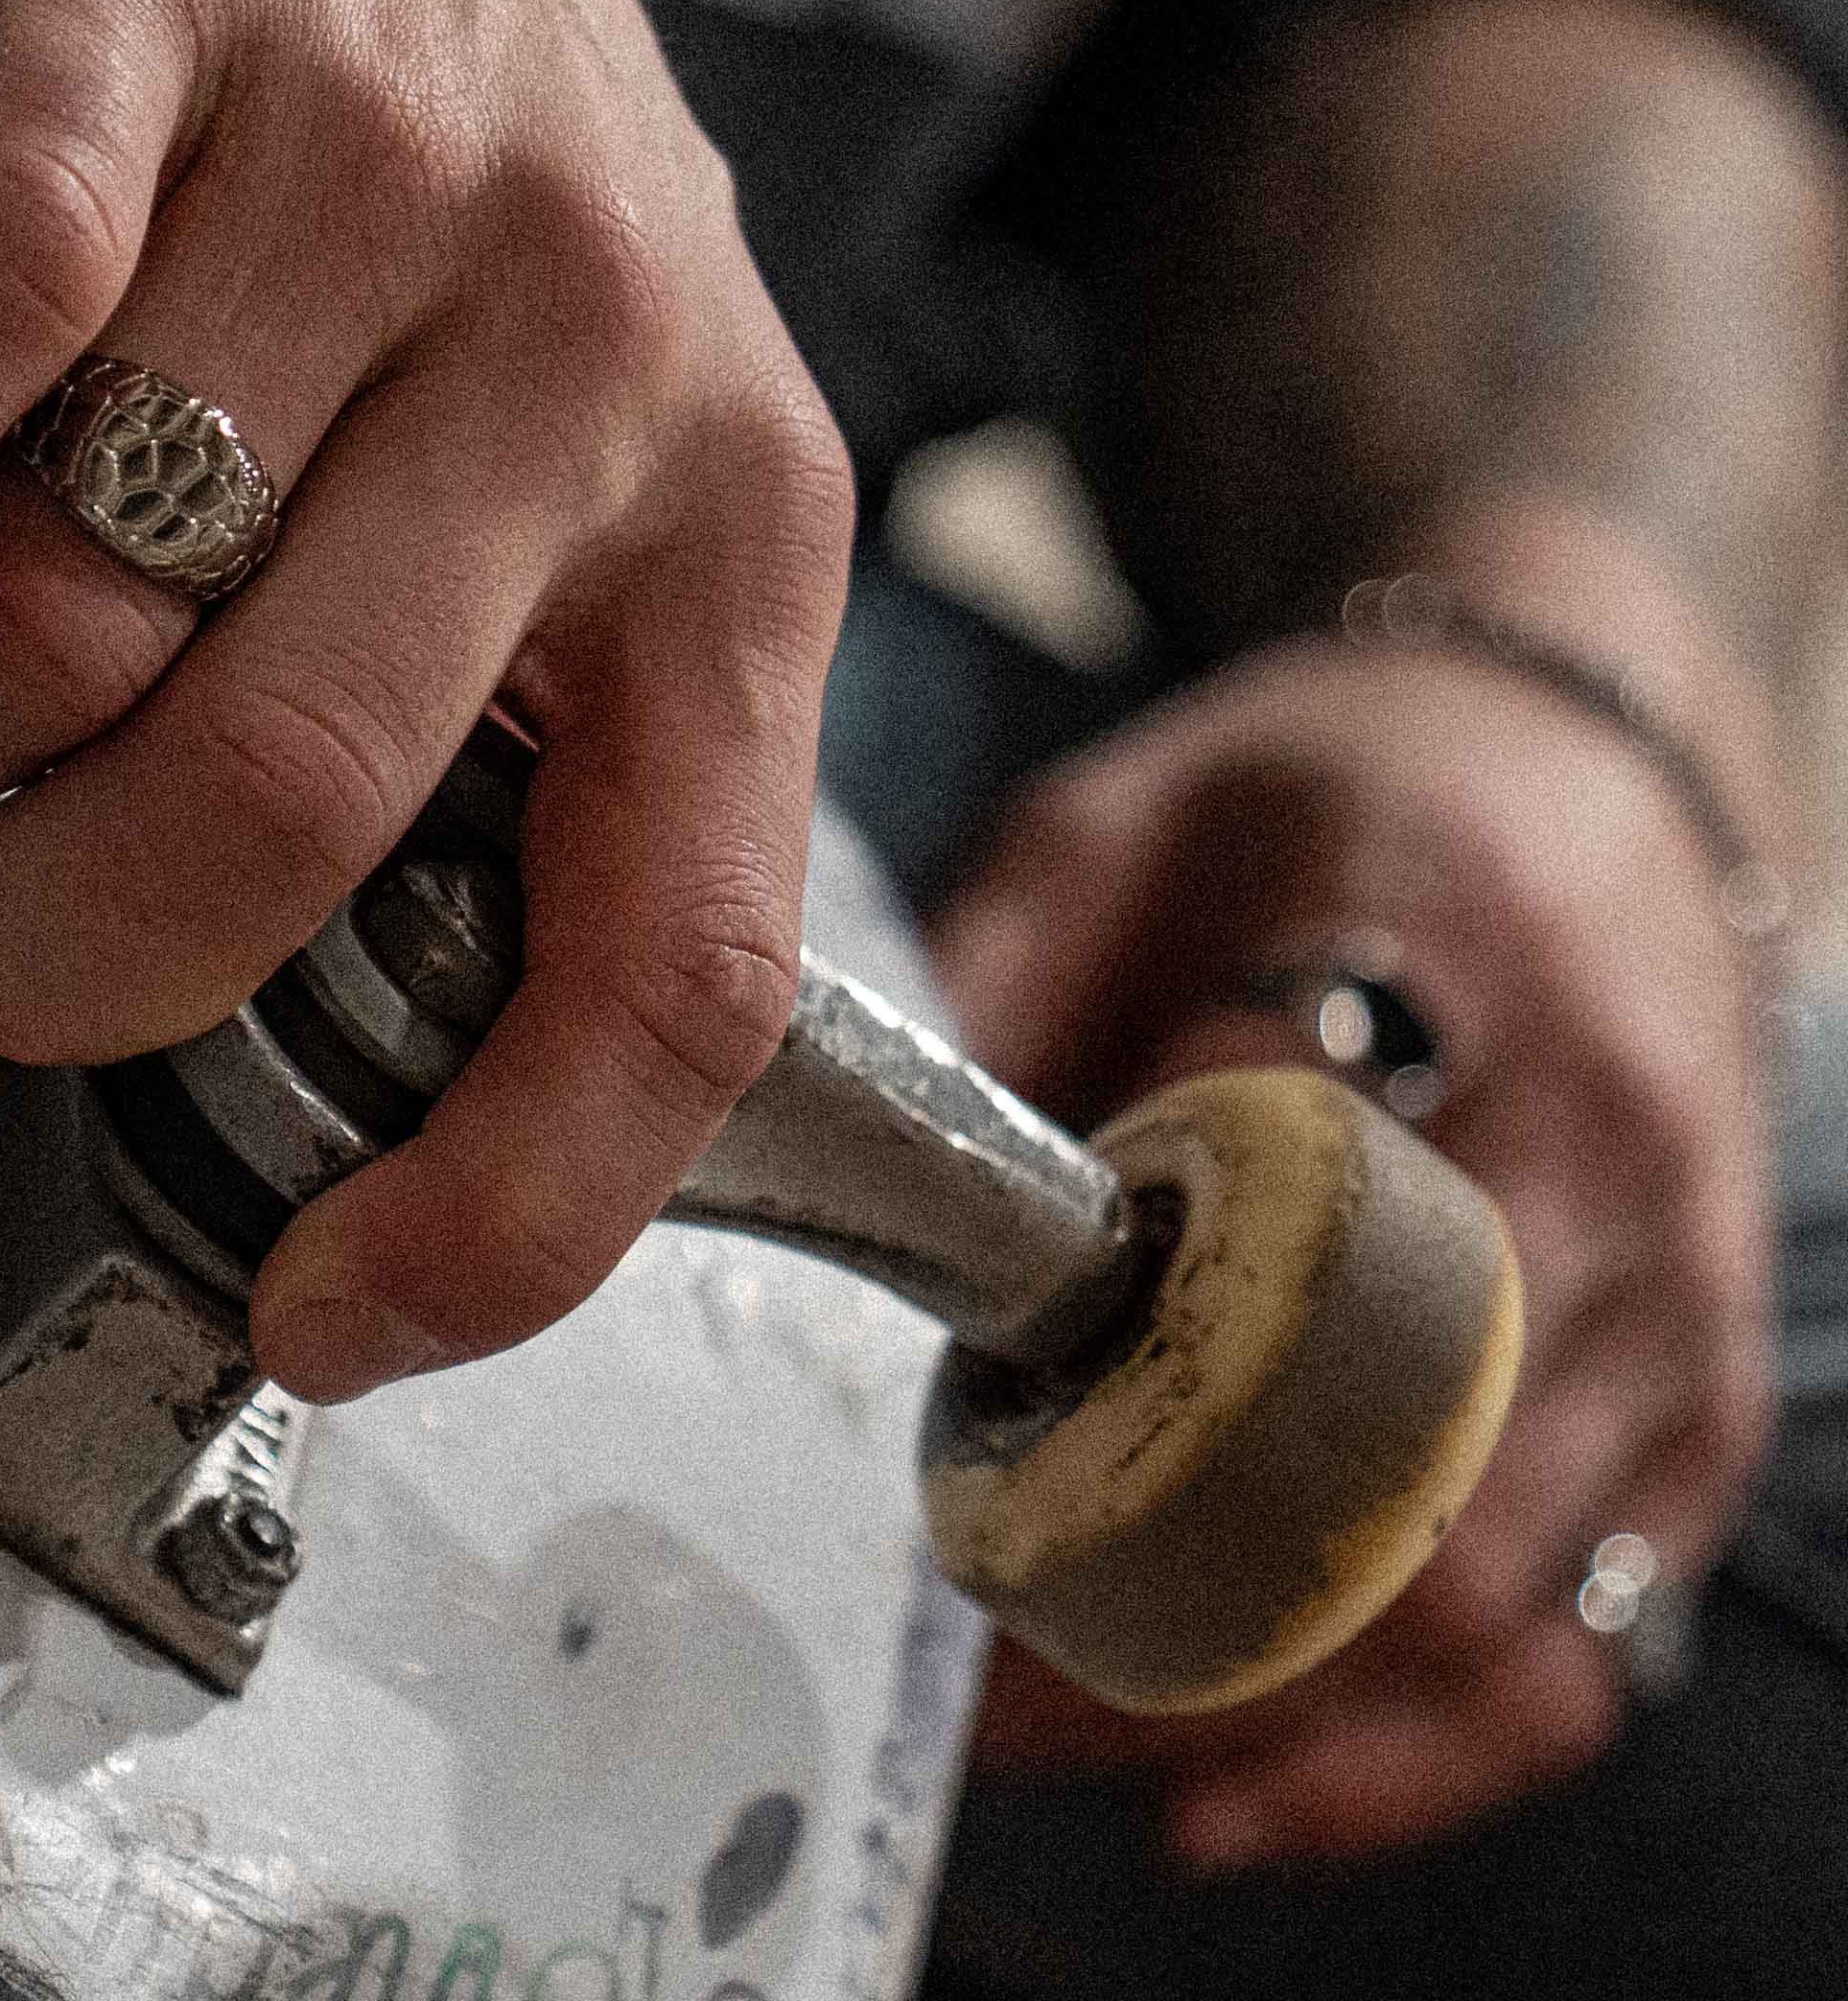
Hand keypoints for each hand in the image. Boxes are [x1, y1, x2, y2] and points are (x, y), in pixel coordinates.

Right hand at [0, 0, 854, 1400]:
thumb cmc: (426, 136)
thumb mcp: (575, 419)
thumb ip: (481, 686)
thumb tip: (277, 1011)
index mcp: (728, 517)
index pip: (679, 958)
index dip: (502, 1206)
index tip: (318, 1303)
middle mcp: (597, 349)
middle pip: (300, 796)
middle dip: (69, 948)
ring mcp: (379, 152)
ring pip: (86, 584)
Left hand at [929, 630, 1778, 1862]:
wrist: (1587, 759)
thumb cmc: (1331, 791)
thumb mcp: (1120, 812)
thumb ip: (989, 975)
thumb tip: (852, 1178)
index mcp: (1429, 947)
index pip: (1262, 1185)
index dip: (1090, 1338)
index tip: (936, 1428)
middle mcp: (1587, 1135)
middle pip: (1395, 1447)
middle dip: (1174, 1583)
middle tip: (976, 1639)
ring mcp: (1668, 1289)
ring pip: (1491, 1589)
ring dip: (1265, 1698)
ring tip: (1063, 1729)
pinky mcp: (1698, 1399)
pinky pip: (1592, 1641)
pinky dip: (1420, 1755)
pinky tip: (1250, 1790)